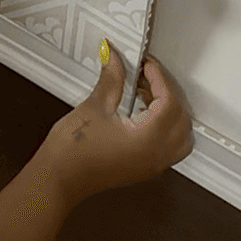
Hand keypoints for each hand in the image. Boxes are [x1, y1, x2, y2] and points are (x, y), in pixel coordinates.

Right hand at [39, 50, 192, 211]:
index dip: (159, 78)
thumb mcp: (94, 108)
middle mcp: (155, 156)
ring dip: (173, 113)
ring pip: (182, 136)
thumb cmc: (71, 155)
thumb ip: (112, 80)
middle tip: (147, 76)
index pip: (169, 101)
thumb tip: (116, 60)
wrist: (57, 180)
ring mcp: (152, 165)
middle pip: (181, 118)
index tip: (147, 65)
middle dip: (168, 92)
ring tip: (148, 95)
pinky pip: (172, 147)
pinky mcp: (144, 169)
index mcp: (147, 140)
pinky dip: (168, 128)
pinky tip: (145, 114)